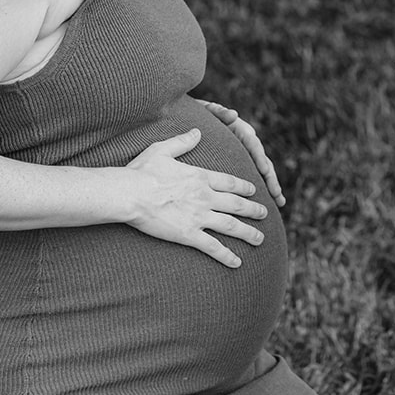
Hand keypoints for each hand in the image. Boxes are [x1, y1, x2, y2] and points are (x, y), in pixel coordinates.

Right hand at [126, 129, 268, 266]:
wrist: (130, 193)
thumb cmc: (142, 171)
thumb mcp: (162, 149)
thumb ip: (182, 141)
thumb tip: (197, 131)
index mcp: (200, 177)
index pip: (229, 182)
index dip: (244, 187)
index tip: (254, 191)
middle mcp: (205, 196)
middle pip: (236, 204)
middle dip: (253, 210)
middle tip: (265, 214)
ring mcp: (199, 216)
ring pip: (231, 226)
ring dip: (248, 233)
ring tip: (260, 239)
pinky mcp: (188, 234)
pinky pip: (212, 247)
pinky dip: (226, 255)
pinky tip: (237, 263)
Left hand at [197, 100, 285, 206]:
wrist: (198, 119)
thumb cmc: (201, 114)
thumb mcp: (207, 110)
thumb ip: (218, 111)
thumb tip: (233, 114)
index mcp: (241, 130)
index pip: (253, 144)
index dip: (259, 158)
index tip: (264, 171)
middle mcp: (249, 142)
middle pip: (263, 160)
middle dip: (271, 178)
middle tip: (277, 194)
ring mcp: (247, 152)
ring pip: (263, 170)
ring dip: (272, 185)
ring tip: (280, 202)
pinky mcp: (243, 161)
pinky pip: (255, 175)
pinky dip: (263, 187)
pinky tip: (267, 201)